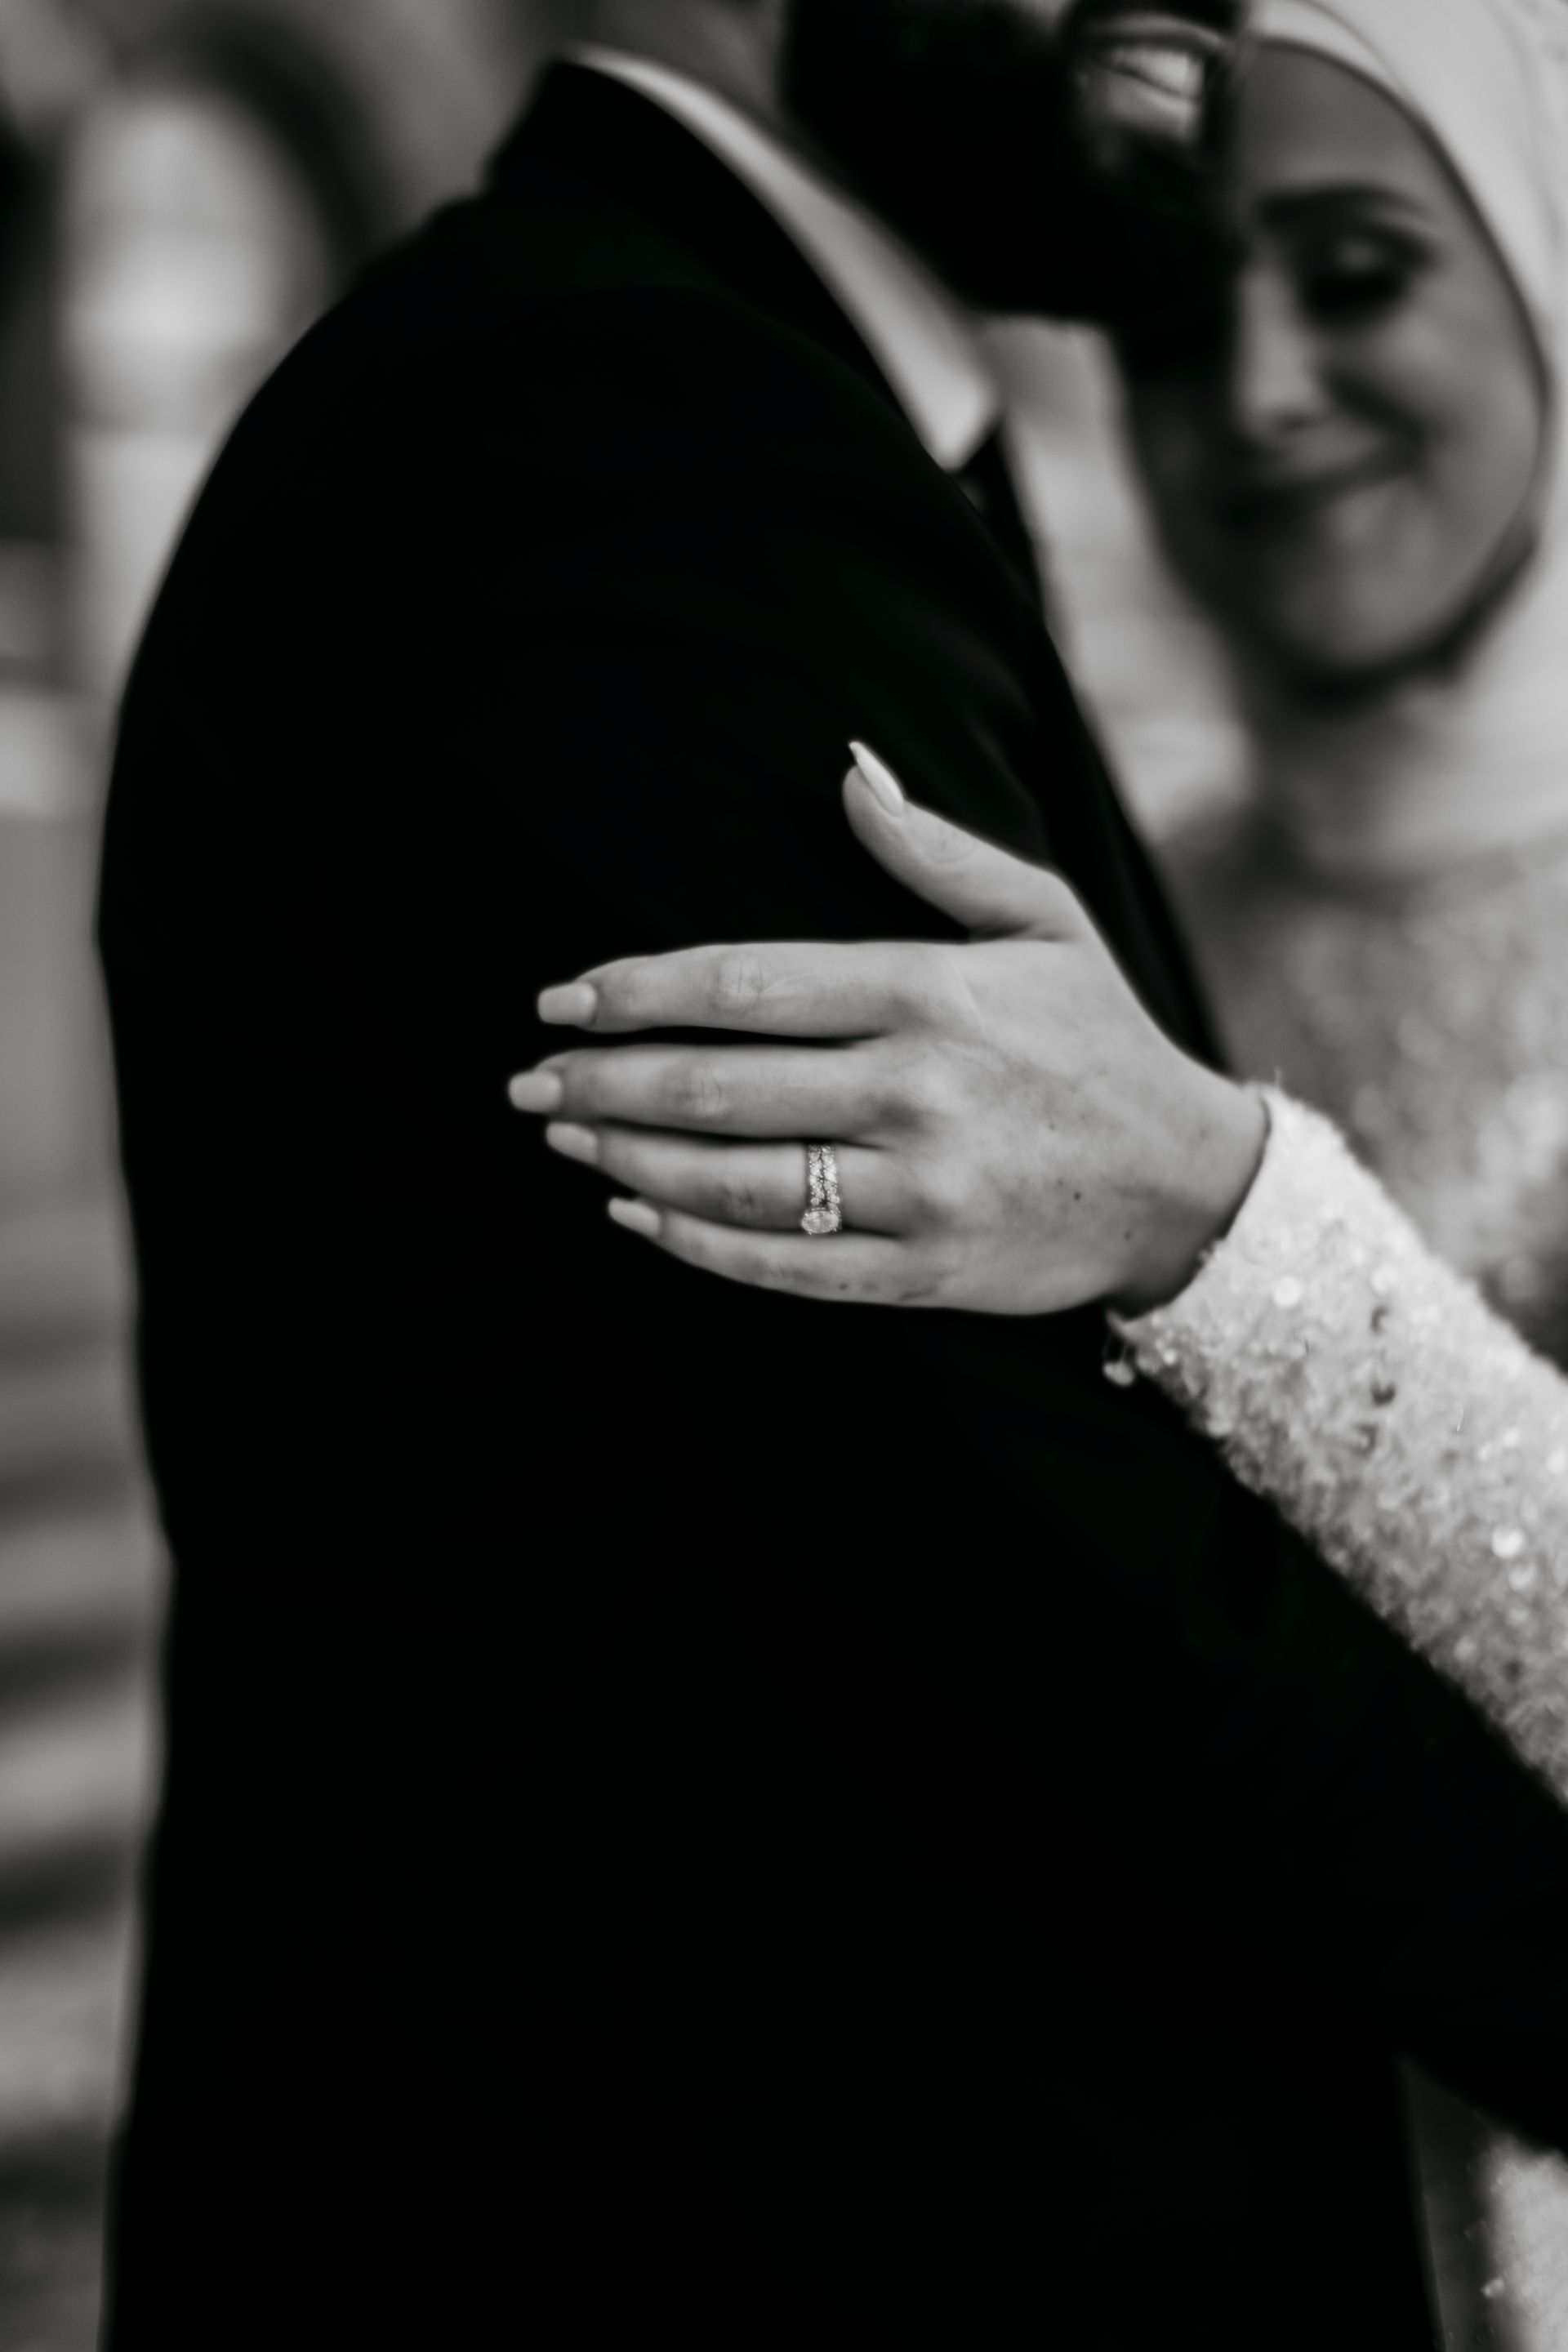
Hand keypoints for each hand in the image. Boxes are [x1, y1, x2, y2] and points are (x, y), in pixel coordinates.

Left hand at [509, 748, 1265, 1315]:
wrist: (1186, 1184)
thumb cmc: (1099, 1039)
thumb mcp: (1042, 919)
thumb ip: (935, 851)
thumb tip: (847, 770)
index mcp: (929, 991)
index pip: (745, 983)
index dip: (637, 990)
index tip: (562, 997)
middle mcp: (915, 1090)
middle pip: (717, 1085)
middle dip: (604, 1082)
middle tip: (530, 1082)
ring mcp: (919, 1189)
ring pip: (735, 1181)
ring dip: (630, 1160)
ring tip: (567, 1138)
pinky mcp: (924, 1270)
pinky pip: (785, 1267)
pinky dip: (695, 1246)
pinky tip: (633, 1216)